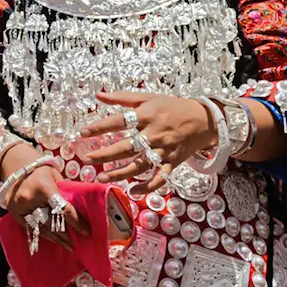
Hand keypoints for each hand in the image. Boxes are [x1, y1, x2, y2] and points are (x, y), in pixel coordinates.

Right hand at [0, 142, 87, 249]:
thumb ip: (65, 191)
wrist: (16, 167)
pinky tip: (54, 240)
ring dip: (57, 238)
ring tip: (69, 246)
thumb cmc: (40, 171)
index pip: (62, 209)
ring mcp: (20, 207)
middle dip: (67, 234)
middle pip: (52, 222)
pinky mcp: (14, 213)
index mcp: (43, 187)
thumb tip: (80, 208)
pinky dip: (44, 235)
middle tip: (79, 243)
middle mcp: (30, 199)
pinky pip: (31, 229)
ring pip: (42, 229)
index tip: (86, 231)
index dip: (76, 222)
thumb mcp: (55, 175)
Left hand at [79, 91, 216, 192]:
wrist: (203, 120)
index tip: (82, 133)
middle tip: (87, 159)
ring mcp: (164, 150)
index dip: (100, 127)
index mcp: (147, 115)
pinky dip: (148, 186)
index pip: (119, 121)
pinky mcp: (172, 162)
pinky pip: (160, 178)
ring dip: (120, 173)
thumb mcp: (148, 98)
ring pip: (140, 165)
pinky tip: (133, 191)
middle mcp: (154, 134)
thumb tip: (98, 95)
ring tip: (102, 178)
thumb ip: (122, 98)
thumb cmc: (172, 107)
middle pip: (127, 146)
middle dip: (105, 154)